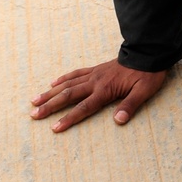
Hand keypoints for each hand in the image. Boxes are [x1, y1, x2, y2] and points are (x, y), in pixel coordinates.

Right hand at [31, 61, 169, 131]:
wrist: (147, 53)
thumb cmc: (147, 74)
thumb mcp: (144, 91)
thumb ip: (130, 105)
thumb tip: (118, 120)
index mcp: (105, 89)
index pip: (83, 107)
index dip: (69, 118)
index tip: (54, 128)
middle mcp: (95, 81)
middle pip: (68, 95)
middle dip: (50, 106)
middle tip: (34, 114)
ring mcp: (94, 74)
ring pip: (67, 84)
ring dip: (50, 92)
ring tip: (35, 100)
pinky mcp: (96, 68)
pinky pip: (76, 73)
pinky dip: (63, 78)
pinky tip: (53, 83)